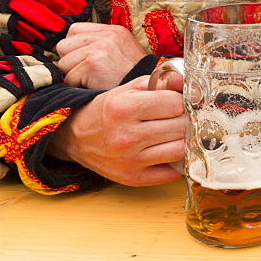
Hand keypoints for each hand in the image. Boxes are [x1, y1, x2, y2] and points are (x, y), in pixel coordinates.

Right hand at [47, 76, 184, 185]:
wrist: (74, 136)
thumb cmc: (107, 110)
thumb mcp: (129, 88)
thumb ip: (160, 82)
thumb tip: (186, 83)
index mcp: (125, 108)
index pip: (175, 104)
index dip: (181, 101)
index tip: (178, 102)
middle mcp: (127, 136)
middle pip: (180, 127)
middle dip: (185, 119)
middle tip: (181, 117)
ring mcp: (129, 161)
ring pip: (180, 150)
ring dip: (184, 140)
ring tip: (176, 133)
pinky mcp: (131, 178)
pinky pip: (170, 174)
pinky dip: (176, 163)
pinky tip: (169, 151)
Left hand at [57, 23, 147, 89]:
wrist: (150, 93)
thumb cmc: (133, 78)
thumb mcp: (123, 52)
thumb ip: (99, 45)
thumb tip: (67, 51)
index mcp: (114, 31)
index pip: (74, 30)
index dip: (75, 48)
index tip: (86, 61)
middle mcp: (107, 35)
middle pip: (63, 45)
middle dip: (71, 62)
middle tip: (90, 73)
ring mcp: (99, 48)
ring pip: (62, 63)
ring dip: (74, 76)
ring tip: (95, 80)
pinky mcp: (92, 64)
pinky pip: (68, 79)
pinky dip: (78, 88)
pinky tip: (95, 88)